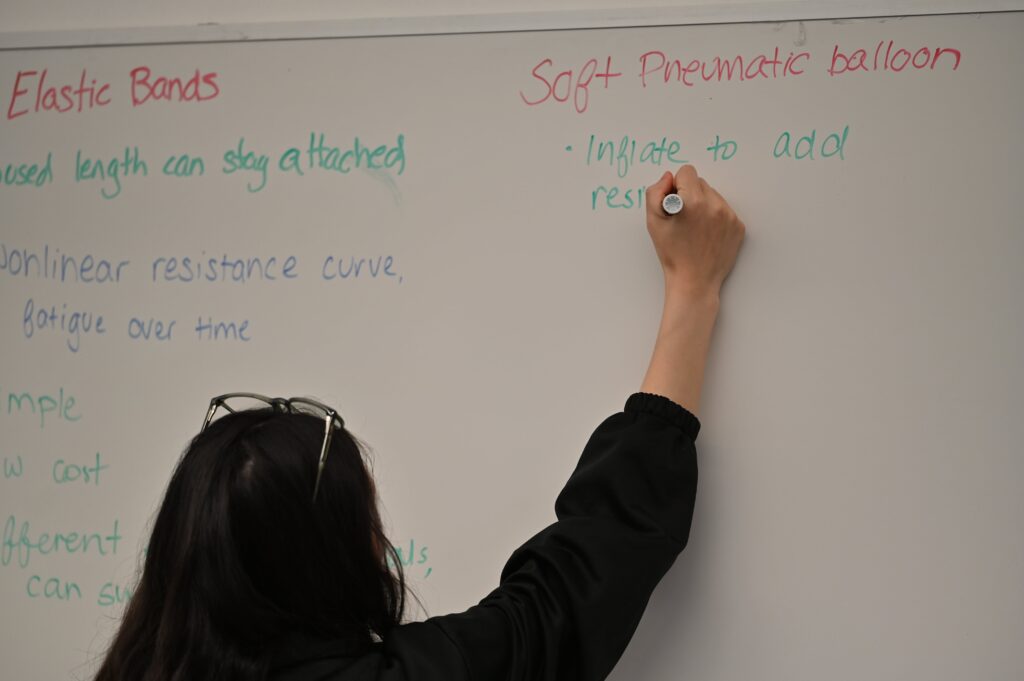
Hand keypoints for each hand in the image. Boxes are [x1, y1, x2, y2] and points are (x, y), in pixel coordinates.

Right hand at [646, 165, 744, 298]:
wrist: (694, 281)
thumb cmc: (672, 253)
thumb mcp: (653, 222)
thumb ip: (655, 193)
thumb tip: (668, 177)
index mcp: (693, 201)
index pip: (687, 172)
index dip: (676, 186)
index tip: (674, 203)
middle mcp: (715, 205)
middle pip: (700, 182)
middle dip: (690, 195)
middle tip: (683, 218)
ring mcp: (730, 216)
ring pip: (713, 195)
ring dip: (703, 205)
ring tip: (695, 228)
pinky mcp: (738, 226)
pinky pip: (724, 210)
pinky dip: (715, 217)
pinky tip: (706, 234)